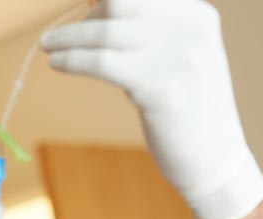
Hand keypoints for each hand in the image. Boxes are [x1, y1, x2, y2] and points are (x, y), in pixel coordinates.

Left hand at [41, 0, 262, 218]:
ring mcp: (179, 58)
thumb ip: (145, 32)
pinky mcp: (161, 89)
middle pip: (119, 3)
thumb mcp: (175, 58)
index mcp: (197, 15)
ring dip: (68, 37)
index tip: (82, 13)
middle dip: (85, 18)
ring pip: (106, 31)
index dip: (102, 2)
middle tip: (58, 36)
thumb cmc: (184, 109)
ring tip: (48, 45)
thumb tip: (95, 7)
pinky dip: (73, 59)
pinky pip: (102, 63)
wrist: (214, 159)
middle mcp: (191, 30)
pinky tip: (57, 63)